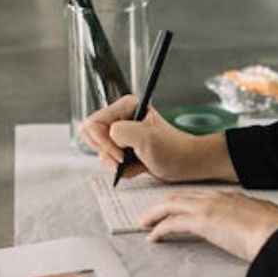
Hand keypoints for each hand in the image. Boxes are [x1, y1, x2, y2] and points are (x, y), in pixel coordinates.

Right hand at [78, 95, 237, 182]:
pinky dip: (120, 169)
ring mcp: (121, 135)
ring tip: (133, 163)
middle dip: (106, 152)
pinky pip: (108, 161)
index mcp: (125, 107)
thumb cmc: (173, 149)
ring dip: (113, 162)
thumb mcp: (147, 138)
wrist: (186, 164)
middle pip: (91, 136)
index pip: (94, 123)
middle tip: (124, 159)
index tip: (121, 153)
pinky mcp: (123, 149)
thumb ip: (122, 132)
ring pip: (99, 151)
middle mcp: (120, 118)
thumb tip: (108, 136)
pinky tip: (137, 167)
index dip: (104, 142)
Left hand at [141, 190, 277, 261]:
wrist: (277, 232)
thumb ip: (257, 223)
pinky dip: (159, 230)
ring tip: (145, 224)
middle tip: (151, 215)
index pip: (200, 197)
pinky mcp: (202, 222)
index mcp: (232, 197)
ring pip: (172, 205)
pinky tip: (153, 237)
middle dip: (163, 205)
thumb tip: (261, 229)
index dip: (185, 203)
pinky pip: (172, 223)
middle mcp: (217, 198)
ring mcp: (208, 208)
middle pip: (181, 197)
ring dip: (156, 214)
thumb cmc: (276, 230)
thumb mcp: (266, 221)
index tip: (178, 210)